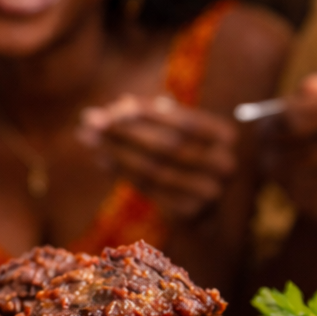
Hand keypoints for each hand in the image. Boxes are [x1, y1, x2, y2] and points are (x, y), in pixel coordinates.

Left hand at [79, 96, 237, 219]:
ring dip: (118, 152)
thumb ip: (156, 116)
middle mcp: (224, 164)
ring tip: (90, 139)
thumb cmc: (187, 158)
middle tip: (90, 121)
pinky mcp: (191, 212)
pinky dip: (124, 173)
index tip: (111, 107)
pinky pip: (150, 189)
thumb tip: (121, 103)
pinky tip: (103, 160)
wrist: (205, 209)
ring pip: (155, 168)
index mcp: (225, 136)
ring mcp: (210, 192)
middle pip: (166, 145)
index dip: (146, 113)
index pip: (183, 121)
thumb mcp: (180, 132)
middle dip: (124, 131)